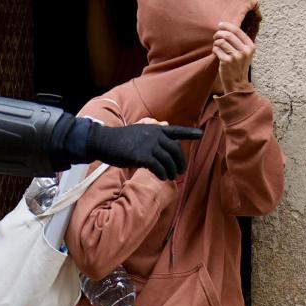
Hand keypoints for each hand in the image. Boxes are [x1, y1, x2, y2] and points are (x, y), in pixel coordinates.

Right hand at [86, 119, 204, 179]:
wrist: (105, 141)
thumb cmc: (122, 139)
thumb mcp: (140, 131)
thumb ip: (154, 132)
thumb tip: (166, 127)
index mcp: (155, 129)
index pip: (176, 131)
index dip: (189, 133)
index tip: (200, 135)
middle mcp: (155, 135)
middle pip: (175, 150)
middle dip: (180, 162)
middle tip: (181, 172)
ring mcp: (148, 145)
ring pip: (168, 161)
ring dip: (172, 171)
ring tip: (172, 177)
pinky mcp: (142, 156)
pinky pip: (158, 167)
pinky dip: (163, 174)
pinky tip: (163, 178)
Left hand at [213, 21, 255, 92]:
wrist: (237, 84)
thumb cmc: (239, 66)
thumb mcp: (245, 53)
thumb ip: (240, 42)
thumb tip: (226, 27)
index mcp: (250, 46)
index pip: (237, 30)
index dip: (227, 25)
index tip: (220, 25)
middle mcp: (245, 51)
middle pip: (228, 34)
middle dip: (219, 33)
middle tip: (215, 36)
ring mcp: (236, 57)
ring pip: (221, 41)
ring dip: (216, 42)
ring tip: (216, 45)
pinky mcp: (227, 62)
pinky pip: (216, 49)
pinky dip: (214, 50)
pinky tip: (215, 53)